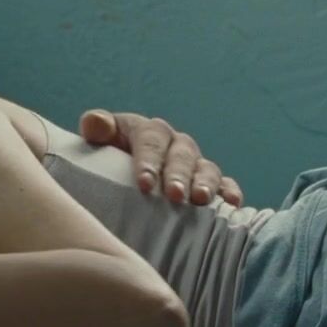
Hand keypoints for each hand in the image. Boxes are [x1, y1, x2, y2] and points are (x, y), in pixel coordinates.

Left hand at [78, 110, 242, 206]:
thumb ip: (96, 129)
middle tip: (174, 195)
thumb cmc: (104, 159)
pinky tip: (231, 203)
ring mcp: (193, 162)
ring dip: (205, 183)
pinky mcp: (207, 181)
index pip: (150, 140)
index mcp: (147, 131)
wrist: (115, 175)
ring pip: (205, 168)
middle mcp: (174, 144)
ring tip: (201, 200)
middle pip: (180, 155)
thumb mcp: (97, 142)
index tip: (144, 184)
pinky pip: (223, 183)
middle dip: (178, 175)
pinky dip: (228, 191)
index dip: (148, 161)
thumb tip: (95, 123)